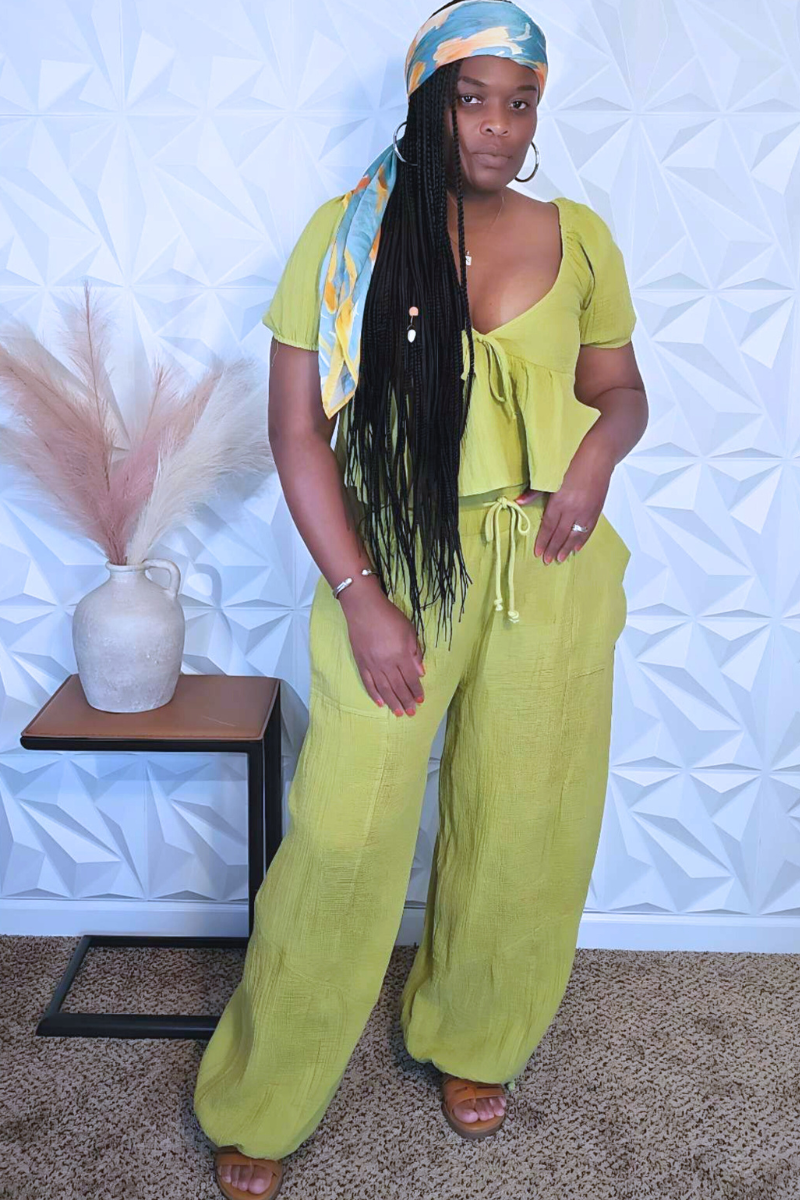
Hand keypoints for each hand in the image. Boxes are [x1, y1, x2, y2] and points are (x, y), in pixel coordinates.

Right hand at [338, 581, 425, 716]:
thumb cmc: (390, 617)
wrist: (364, 609)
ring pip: (384, 688)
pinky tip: (380, 702)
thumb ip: (415, 653)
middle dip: (406, 701)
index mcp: (400, 655)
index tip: (421, 700)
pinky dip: (374, 694)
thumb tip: (420, 672)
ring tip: (398, 713)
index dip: (416, 690)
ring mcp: (372, 664)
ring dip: (392, 702)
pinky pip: (368, 682)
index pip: (411, 678)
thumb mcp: (409, 631)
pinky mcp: (361, 663)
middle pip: (398, 686)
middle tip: (411, 713)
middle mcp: (386, 663)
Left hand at [515, 460, 611, 563]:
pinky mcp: (596, 510)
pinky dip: (581, 540)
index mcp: (560, 501)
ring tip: (560, 558)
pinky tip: (576, 548)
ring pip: (574, 535)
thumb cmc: (572, 463)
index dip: (543, 540)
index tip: (538, 552)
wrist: (598, 456)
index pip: (548, 526)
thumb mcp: (551, 476)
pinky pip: (588, 530)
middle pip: (560, 534)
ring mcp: (586, 511)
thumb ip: (534, 492)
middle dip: (553, 548)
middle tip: (547, 560)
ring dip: (566, 548)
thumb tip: (518, 502)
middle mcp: (573, 509)